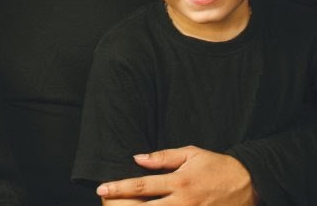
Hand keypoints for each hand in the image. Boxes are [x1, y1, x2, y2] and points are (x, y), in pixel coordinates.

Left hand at [96, 146, 258, 204]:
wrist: (250, 184)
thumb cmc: (217, 166)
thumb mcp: (190, 154)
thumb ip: (163, 157)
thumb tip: (137, 158)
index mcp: (179, 181)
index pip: (142, 186)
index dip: (120, 187)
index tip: (102, 188)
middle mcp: (184, 201)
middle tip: (105, 203)